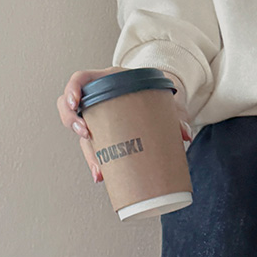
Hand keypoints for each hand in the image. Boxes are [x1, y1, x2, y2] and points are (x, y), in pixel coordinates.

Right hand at [57, 68, 192, 183]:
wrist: (161, 102)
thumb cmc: (158, 96)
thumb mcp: (166, 101)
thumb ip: (176, 116)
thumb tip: (184, 135)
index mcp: (108, 81)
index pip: (81, 80)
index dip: (72, 90)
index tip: (76, 103)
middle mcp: (99, 99)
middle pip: (73, 109)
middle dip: (74, 123)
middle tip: (86, 136)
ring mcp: (99, 118)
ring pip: (83, 134)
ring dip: (88, 153)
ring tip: (99, 171)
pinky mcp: (104, 135)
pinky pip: (95, 147)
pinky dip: (97, 162)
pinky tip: (102, 176)